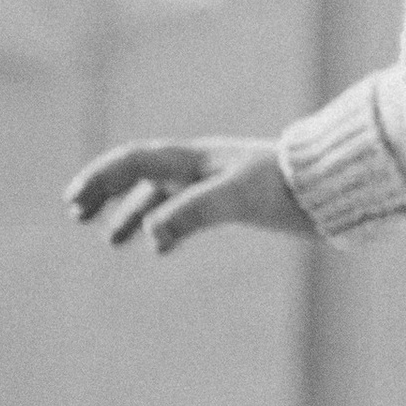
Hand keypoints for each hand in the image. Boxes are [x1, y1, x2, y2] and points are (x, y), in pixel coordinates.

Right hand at [65, 137, 309, 254]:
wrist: (332, 187)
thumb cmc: (285, 188)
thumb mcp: (236, 198)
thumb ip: (192, 212)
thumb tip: (149, 234)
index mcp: (194, 158)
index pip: (134, 161)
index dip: (100, 178)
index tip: (73, 202)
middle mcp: (200, 165)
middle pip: (141, 173)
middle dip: (106, 191)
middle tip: (77, 215)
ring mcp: (216, 180)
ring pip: (162, 193)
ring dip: (132, 212)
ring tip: (110, 240)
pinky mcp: (234, 198)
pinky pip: (187, 208)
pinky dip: (166, 224)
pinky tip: (161, 247)